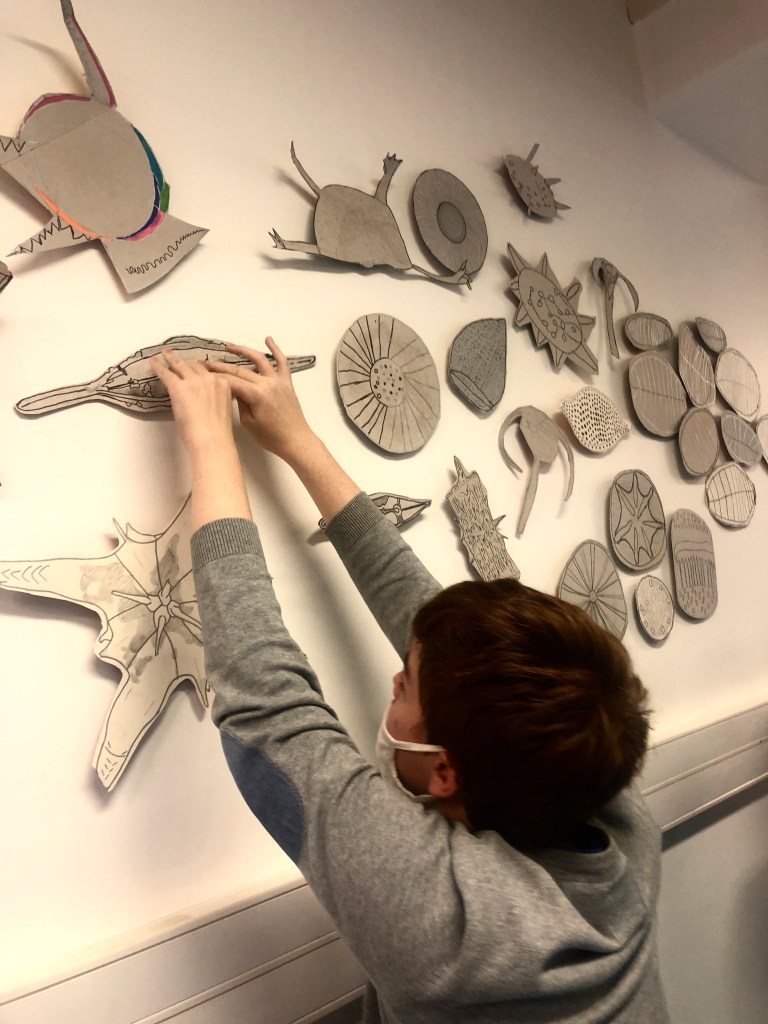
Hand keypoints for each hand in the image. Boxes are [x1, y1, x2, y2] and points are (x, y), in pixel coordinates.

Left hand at [151, 352, 250, 528]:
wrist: (212, 439)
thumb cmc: (218, 434)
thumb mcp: (221, 411)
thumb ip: (213, 402)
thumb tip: (202, 403)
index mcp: (224, 386)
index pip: (210, 373)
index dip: (200, 370)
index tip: (195, 367)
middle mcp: (210, 379)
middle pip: (195, 367)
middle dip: (185, 362)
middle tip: (177, 357)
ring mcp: (194, 381)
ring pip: (180, 366)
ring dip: (171, 360)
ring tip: (164, 355)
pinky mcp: (179, 387)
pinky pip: (167, 373)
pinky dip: (159, 367)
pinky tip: (153, 363)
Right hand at [207, 337, 315, 464]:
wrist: (295, 441)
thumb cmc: (270, 437)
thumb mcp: (248, 423)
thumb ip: (240, 402)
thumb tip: (234, 389)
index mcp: (256, 394)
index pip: (230, 381)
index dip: (214, 376)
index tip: (200, 372)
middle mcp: (267, 382)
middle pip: (240, 370)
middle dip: (221, 365)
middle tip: (206, 362)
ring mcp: (278, 381)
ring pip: (259, 360)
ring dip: (243, 351)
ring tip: (229, 346)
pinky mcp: (287, 383)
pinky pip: (282, 363)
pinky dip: (276, 350)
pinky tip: (268, 339)